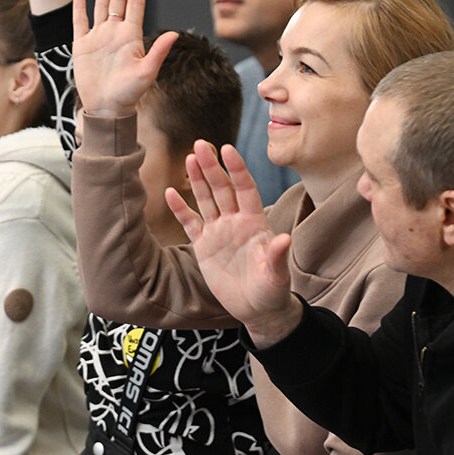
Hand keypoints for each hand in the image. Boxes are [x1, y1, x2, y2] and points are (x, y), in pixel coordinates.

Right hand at [72, 0, 176, 116]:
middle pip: (119, 1)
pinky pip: (80, 23)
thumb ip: (158, 52)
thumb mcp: (146, 73)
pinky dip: (80, 8)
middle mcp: (115, 34)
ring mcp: (98, 39)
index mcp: (130, 37)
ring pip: (101, 7)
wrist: (106, 108)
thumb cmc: (129, 94)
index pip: (135, 6)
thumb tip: (174, 34)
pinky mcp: (82, 47)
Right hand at [164, 141, 301, 347]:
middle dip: (212, 167)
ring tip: (189, 158)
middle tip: (200, 145)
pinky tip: (170, 192)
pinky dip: (180, 209)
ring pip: (206, 200)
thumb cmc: (272, 291)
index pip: (245, 189)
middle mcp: (236, 222)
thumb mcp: (276, 276)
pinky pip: (190, 223)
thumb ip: (276, 256)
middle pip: (222, 188)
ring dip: (198, 179)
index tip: (227, 149)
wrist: (257, 309)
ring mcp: (218, 232)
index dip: (237, 169)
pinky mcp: (203, 246)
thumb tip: (283, 238)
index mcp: (255, 223)